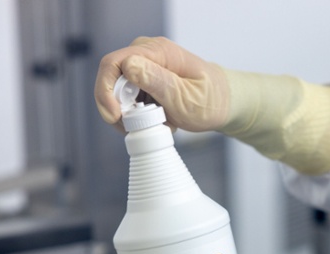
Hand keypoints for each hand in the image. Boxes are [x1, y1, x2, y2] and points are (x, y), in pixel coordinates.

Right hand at [94, 36, 229, 131]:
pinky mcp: (145, 78)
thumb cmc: (211, 101)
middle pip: (111, 79)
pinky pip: (128, 97)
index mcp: (158, 52)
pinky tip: (159, 120)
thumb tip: (128, 66)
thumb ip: (157, 81)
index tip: (115, 117)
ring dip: (131, 114)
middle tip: (140, 127)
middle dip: (119, 108)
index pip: (113, 64)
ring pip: (118, 92)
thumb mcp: (185, 98)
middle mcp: (147, 53)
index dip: (105, 92)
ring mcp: (145, 65)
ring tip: (159, 123)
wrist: (224, 104)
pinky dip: (138, 114)